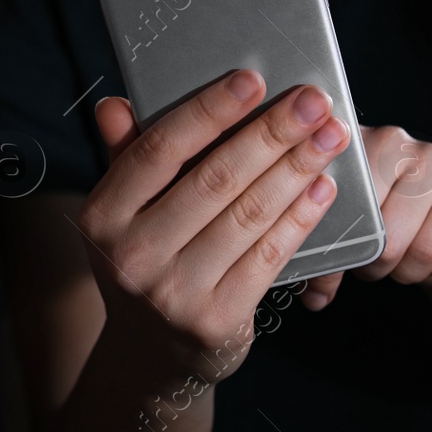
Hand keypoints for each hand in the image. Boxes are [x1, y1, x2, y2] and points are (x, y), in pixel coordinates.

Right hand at [75, 69, 349, 388]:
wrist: (151, 352)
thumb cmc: (143, 260)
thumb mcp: (122, 213)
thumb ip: (125, 157)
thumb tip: (115, 105)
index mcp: (102, 215)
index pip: (159, 150)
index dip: (208, 111)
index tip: (252, 79)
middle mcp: (130, 255)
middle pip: (214, 178)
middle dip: (270, 134)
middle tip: (313, 101)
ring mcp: (173, 292)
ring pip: (248, 214)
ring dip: (296, 169)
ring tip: (329, 136)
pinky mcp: (217, 319)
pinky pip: (269, 255)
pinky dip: (300, 217)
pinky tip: (322, 187)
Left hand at [296, 126, 431, 309]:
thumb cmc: (383, 224)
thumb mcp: (344, 223)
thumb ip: (319, 242)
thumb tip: (309, 289)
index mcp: (345, 141)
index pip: (320, 186)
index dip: (315, 227)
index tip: (317, 253)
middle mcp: (388, 138)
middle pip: (358, 213)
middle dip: (355, 252)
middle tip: (358, 261)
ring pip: (392, 238)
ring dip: (384, 267)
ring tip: (384, 260)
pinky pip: (426, 249)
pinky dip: (413, 270)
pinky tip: (412, 259)